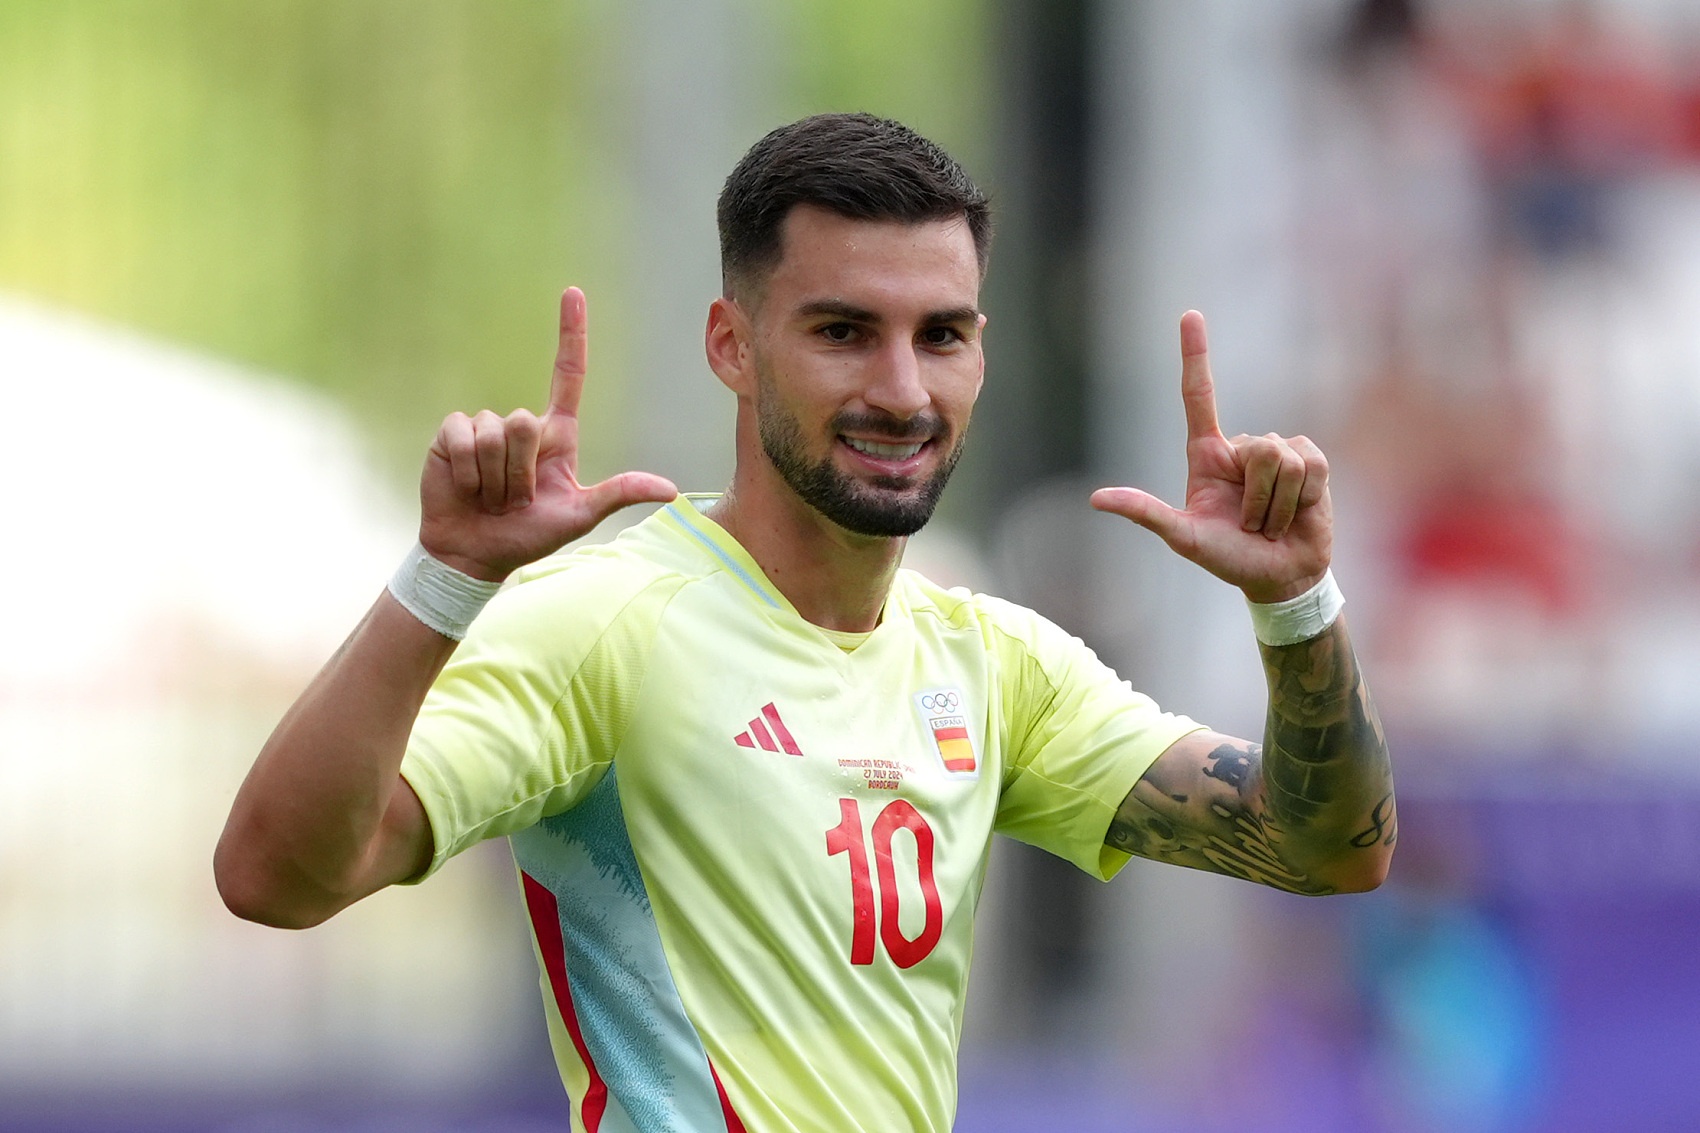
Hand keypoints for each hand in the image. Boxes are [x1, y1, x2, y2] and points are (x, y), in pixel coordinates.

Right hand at [418, 287, 677, 580]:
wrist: (476, 553)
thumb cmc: (530, 535)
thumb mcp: (579, 515)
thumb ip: (619, 494)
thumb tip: (671, 490)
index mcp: (556, 435)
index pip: (567, 374)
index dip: (571, 333)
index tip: (573, 293)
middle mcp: (521, 425)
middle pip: (526, 422)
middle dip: (521, 471)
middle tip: (515, 499)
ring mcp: (484, 427)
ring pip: (497, 433)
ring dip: (495, 477)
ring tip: (491, 497)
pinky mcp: (452, 435)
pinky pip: (464, 436)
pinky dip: (469, 471)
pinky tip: (466, 488)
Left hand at [1091, 311, 1330, 603]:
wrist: (1280, 577)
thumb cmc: (1228, 559)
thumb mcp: (1184, 538)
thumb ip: (1146, 513)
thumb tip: (1096, 498)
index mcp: (1206, 455)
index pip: (1199, 396)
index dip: (1195, 355)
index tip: (1189, 315)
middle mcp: (1240, 447)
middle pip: (1254, 447)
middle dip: (1255, 496)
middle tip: (1250, 524)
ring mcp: (1278, 453)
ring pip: (1282, 458)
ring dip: (1277, 503)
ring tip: (1270, 522)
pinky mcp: (1311, 462)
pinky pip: (1311, 464)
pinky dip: (1304, 498)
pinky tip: (1299, 513)